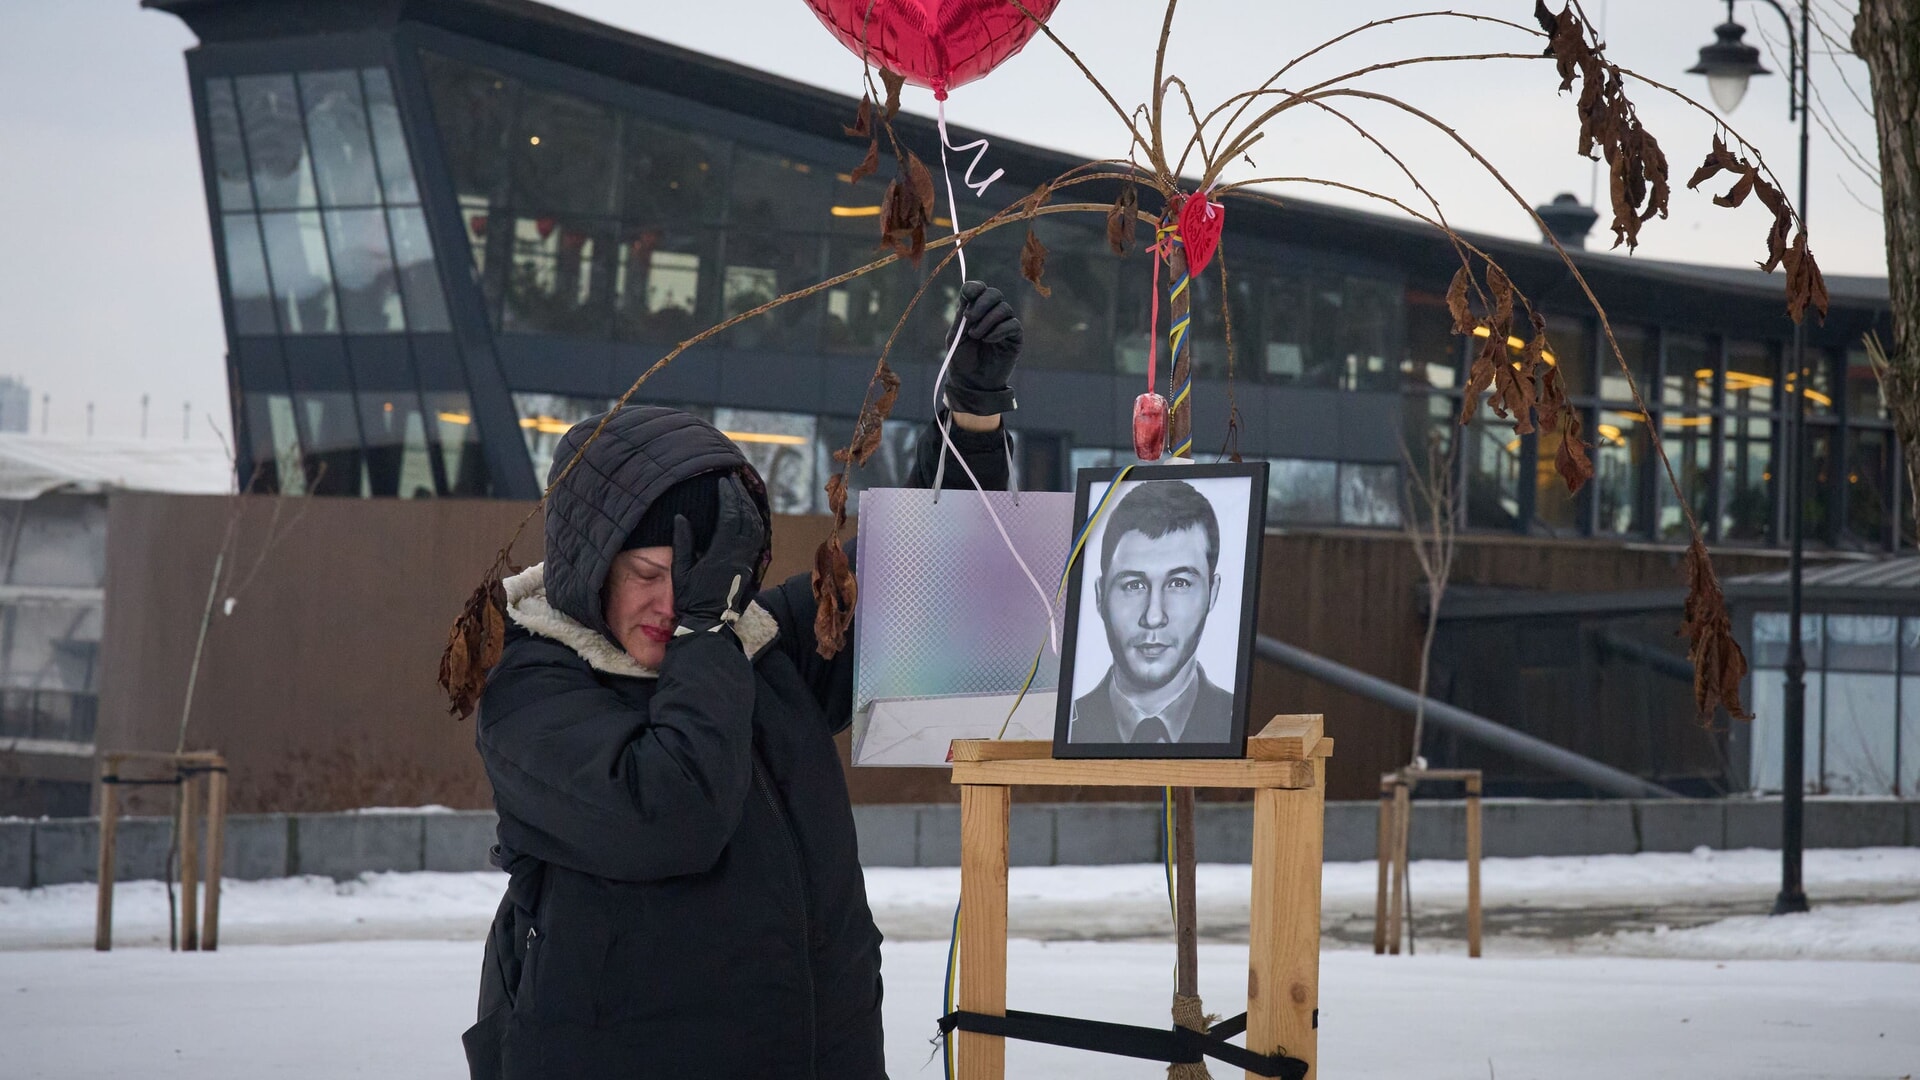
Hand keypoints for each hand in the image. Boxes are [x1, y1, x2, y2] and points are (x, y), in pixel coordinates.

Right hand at [671, 475, 766, 637]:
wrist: (708, 624)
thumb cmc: (690, 599)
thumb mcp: (680, 571)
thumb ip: (682, 543)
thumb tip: (680, 518)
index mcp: (720, 555)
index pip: (730, 517)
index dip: (728, 497)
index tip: (723, 482)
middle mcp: (738, 556)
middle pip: (746, 518)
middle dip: (741, 496)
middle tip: (733, 481)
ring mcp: (746, 562)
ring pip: (755, 527)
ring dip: (749, 507)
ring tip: (741, 492)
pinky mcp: (749, 568)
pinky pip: (758, 539)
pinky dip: (755, 522)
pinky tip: (749, 514)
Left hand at [943, 281, 1019, 416]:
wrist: (971, 383)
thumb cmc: (961, 360)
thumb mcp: (956, 334)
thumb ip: (963, 313)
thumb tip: (969, 289)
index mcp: (975, 310)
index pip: (979, 289)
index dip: (975, 288)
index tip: (967, 295)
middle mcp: (991, 315)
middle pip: (994, 293)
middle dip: (981, 303)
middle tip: (969, 318)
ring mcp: (1004, 325)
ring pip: (1003, 308)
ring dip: (987, 320)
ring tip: (976, 336)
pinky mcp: (1015, 338)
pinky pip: (1012, 324)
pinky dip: (998, 330)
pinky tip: (988, 340)